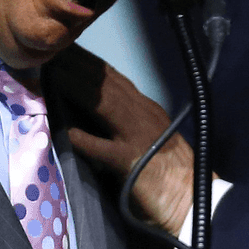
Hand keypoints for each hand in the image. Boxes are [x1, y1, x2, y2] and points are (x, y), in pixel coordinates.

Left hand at [47, 45, 193, 235]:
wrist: (197, 202)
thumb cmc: (171, 178)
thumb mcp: (147, 141)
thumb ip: (123, 127)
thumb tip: (88, 120)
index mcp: (146, 110)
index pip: (113, 79)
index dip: (88, 62)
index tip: (66, 48)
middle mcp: (143, 115)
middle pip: (106, 82)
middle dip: (78, 62)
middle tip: (53, 46)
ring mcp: (139, 136)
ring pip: (104, 103)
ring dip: (76, 85)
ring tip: (51, 72)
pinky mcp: (133, 162)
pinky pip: (105, 149)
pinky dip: (85, 139)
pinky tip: (66, 132)